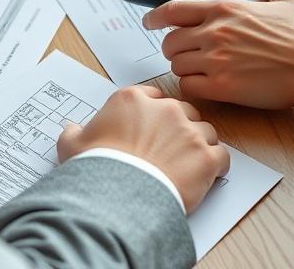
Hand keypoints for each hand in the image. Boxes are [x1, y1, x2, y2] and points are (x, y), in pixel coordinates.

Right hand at [57, 85, 229, 213]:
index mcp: (134, 100)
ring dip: (199, 145)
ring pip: (206, 131)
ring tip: (187, 165)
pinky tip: (207, 176)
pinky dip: (216, 166)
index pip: (153, 97)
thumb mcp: (72, 146)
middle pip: (183, 111)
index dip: (153, 114)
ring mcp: (189, 132)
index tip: (150, 129)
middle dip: (179, 128)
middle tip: (169, 150)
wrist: (116, 197)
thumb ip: (74, 133)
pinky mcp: (207, 157)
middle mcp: (166, 109)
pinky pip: (221, 156)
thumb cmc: (96, 169)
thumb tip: (72, 130)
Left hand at [144, 0, 293, 109]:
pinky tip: (207, 86)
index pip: (173, 9)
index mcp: (225, 8)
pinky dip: (193, 87)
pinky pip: (189, 87)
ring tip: (202, 71)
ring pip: (177, 65)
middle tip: (186, 54)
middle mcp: (215, 31)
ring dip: (185, 68)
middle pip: (170, 41)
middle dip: (174, 48)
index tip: (148, 22)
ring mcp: (217, 60)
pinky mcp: (222, 87)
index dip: (155, 17)